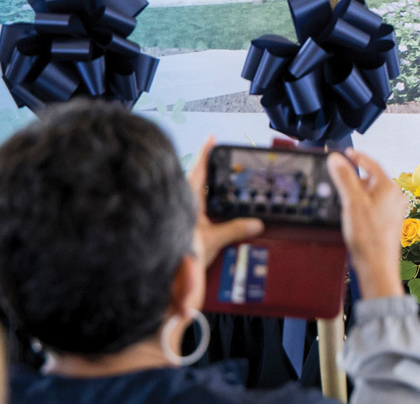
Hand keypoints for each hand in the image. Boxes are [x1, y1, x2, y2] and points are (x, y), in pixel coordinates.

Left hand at [189, 137, 263, 271]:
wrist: (162, 282)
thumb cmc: (179, 260)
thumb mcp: (211, 242)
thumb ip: (234, 230)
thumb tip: (256, 223)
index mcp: (187, 201)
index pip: (197, 170)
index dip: (205, 153)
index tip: (212, 138)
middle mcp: (181, 205)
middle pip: (195, 180)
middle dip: (207, 168)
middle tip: (221, 157)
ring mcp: (180, 216)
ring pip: (194, 195)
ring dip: (206, 186)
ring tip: (220, 178)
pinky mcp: (180, 227)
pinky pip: (194, 208)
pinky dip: (205, 203)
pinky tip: (213, 205)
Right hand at [327, 148, 406, 299]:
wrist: (377, 266)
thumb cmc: (368, 237)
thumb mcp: (352, 202)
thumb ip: (344, 178)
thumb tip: (336, 158)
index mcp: (388, 188)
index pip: (371, 164)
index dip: (357, 156)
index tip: (347, 152)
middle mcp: (394, 197)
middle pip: (372, 178)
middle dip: (354, 175)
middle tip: (338, 175)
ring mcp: (393, 210)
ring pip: (372, 192)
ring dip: (357, 190)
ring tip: (342, 195)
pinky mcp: (388, 222)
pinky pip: (374, 204)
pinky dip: (362, 202)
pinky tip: (351, 211)